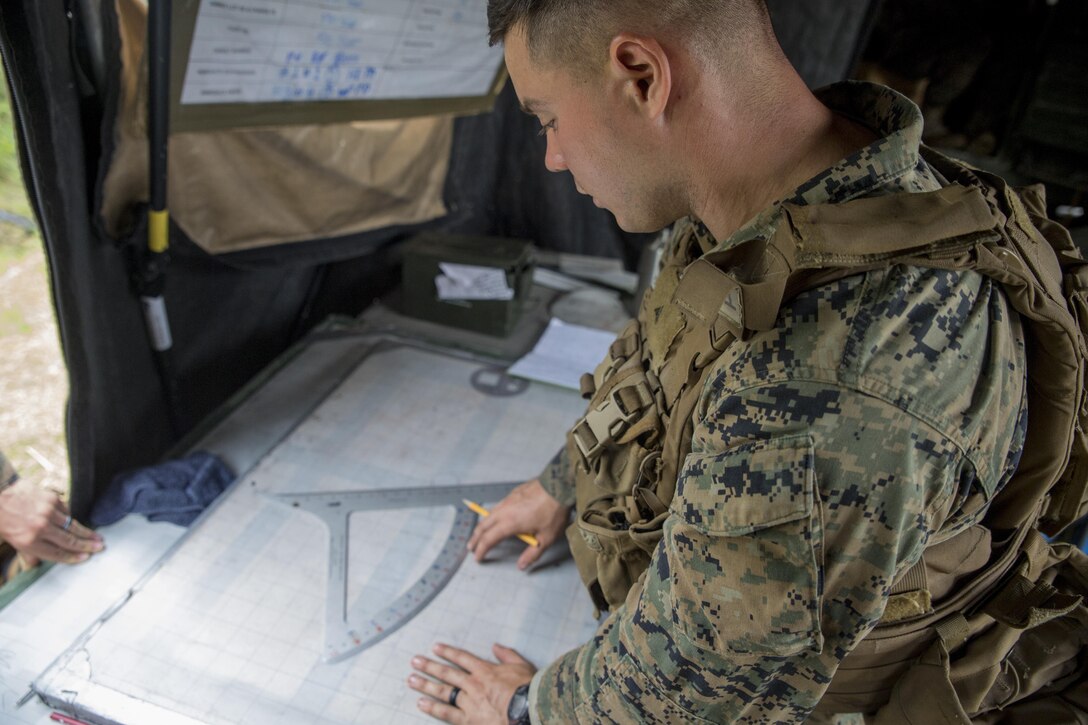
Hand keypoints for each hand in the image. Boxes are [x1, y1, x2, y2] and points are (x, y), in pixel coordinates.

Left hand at [0, 480, 102, 565]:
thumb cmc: (3, 519)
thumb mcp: (12, 540)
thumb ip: (28, 552)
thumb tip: (39, 564)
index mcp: (29, 541)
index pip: (56, 553)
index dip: (73, 557)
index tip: (86, 557)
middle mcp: (40, 528)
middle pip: (69, 540)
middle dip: (86, 545)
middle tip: (100, 547)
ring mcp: (48, 512)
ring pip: (72, 525)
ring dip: (86, 532)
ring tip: (97, 537)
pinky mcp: (52, 499)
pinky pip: (66, 511)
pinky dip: (68, 517)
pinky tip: (72, 521)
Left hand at [408, 642, 534, 723]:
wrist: (528, 711)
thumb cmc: (528, 689)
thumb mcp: (521, 666)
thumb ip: (507, 655)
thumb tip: (496, 646)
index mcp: (486, 670)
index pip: (462, 658)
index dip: (448, 652)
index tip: (435, 648)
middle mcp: (473, 684)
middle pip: (447, 674)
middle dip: (429, 666)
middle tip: (414, 661)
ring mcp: (469, 702)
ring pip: (443, 692)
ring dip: (426, 685)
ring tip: (411, 680)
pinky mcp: (469, 720)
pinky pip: (447, 713)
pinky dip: (433, 708)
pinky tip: (421, 704)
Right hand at [467, 479, 569, 569]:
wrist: (558, 486)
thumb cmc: (553, 512)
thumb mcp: (546, 538)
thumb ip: (532, 554)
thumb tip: (521, 565)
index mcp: (509, 524)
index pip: (488, 540)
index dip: (481, 550)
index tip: (478, 557)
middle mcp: (504, 511)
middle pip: (483, 526)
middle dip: (475, 538)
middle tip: (471, 547)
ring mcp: (507, 500)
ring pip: (488, 514)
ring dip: (482, 525)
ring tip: (480, 533)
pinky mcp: (513, 493)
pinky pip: (498, 506)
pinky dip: (491, 515)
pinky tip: (496, 517)